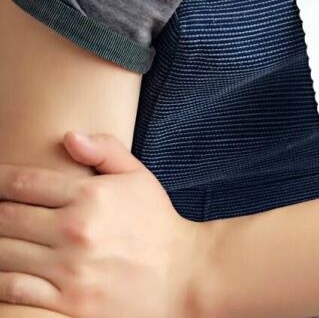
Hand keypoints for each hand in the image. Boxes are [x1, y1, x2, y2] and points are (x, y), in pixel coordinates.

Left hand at [0, 132, 206, 316]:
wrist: (183, 275)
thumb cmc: (157, 222)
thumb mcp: (138, 176)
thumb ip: (104, 149)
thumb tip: (68, 136)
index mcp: (89, 195)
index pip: (23, 183)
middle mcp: (75, 230)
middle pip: (6, 217)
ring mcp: (69, 269)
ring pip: (4, 253)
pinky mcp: (69, 303)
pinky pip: (16, 290)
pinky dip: (0, 280)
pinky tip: (3, 269)